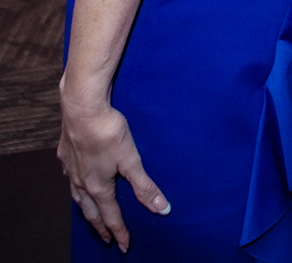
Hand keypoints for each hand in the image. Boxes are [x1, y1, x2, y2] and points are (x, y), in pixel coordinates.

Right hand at [58, 88, 169, 252]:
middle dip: (101, 226)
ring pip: (78, 197)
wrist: (83, 108)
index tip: (123, 246)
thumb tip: (162, 209)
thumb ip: (145, 187)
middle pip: (91, 211)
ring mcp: (71, 168)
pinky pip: (70, 177)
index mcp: (98, 187)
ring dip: (87, 210)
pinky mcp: (66, 154)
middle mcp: (81, 182)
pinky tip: (77, 182)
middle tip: (106, 239)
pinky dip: (75, 186)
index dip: (119, 232)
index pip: (111, 216)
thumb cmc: (109, 132)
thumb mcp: (132, 160)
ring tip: (91, 217)